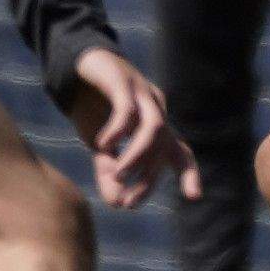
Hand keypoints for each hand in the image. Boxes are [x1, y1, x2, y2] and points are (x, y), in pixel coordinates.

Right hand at [65, 47, 198, 210]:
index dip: (188, 172)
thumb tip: (117, 204)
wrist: (75, 66)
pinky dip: (118, 129)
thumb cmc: (93, 106)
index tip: (194, 196)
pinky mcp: (121, 80)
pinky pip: (127, 108)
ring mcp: (141, 92)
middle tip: (131, 202)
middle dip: (149, 177)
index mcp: (154, 124)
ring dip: (138, 156)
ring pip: (154, 127)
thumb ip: (110, 171)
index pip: (178, 151)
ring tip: (118, 175)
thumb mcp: (101, 145)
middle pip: (164, 146)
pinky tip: (102, 144)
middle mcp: (155, 108)